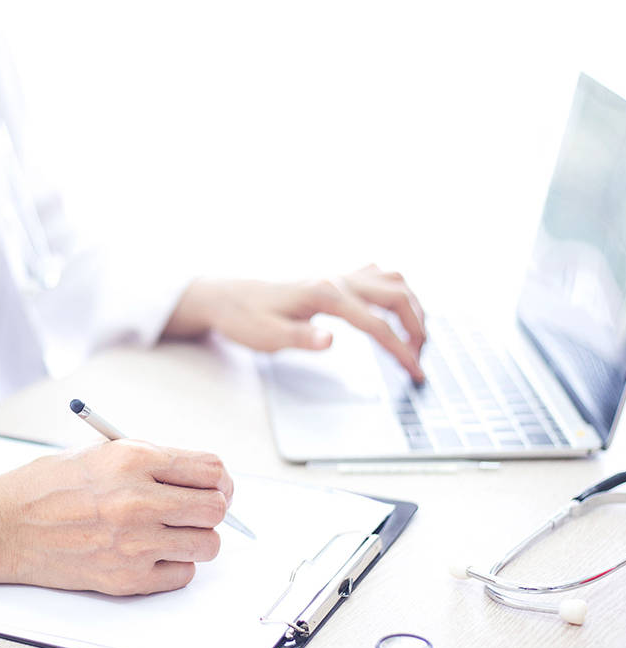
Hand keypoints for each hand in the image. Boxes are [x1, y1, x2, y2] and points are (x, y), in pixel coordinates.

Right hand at [0, 440, 232, 594]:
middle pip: (216, 508)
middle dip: (213, 508)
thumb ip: (154, 462)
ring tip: (172, 532)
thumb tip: (202, 478)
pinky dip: (174, 565)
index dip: (221, 479)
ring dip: (196, 539)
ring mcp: (134, 542)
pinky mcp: (127, 578)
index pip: (211, 469)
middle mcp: (138, 500)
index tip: (218, 486)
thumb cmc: (49, 486)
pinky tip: (152, 553)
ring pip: (207, 545)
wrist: (6, 525)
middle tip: (199, 510)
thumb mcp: (104, 452)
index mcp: (134, 459)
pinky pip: (182, 575)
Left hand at [164, 265, 425, 381]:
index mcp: (324, 295)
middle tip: (421, 358)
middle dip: (418, 327)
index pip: (377, 325)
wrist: (226, 296)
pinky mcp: (334, 276)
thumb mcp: (266, 336)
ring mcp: (337, 274)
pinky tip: (395, 308)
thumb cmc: (245, 318)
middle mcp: (336, 278)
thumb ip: (300, 338)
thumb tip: (330, 340)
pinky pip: (378, 275)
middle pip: (396, 295)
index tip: (416, 373)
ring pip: (392, 280)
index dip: (401, 351)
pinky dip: (396, 291)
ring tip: (416, 337)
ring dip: (412, 306)